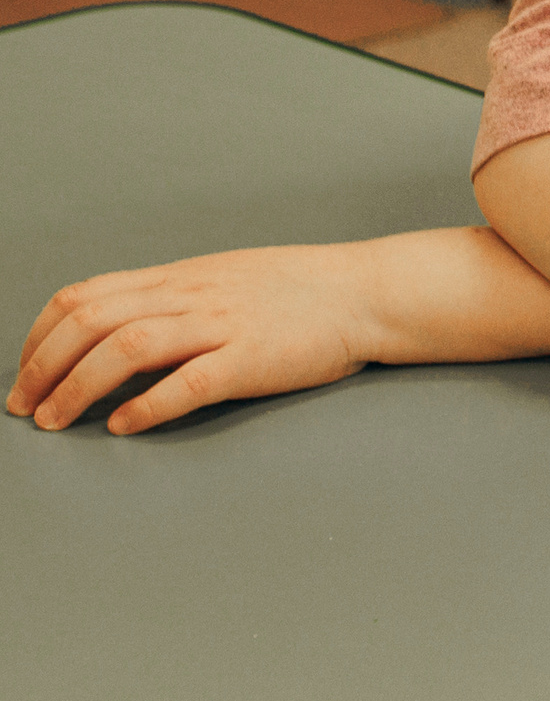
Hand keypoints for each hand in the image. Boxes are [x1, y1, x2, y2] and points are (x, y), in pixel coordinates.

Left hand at [10, 243, 387, 433]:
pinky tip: (125, 424)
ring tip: (57, 420)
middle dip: (43, 367)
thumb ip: (169, 303)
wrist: (365, 292)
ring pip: (126, 347)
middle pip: (91, 321)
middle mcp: (192, 295)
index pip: (84, 297)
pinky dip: (146, 405)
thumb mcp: (222, 280)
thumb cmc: (297, 291)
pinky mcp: (253, 358)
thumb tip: (111, 339)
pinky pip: (188, 382)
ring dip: (77, 387)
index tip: (26, 372)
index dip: (40, 337)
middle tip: (26, 406)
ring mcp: (223, 324)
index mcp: (179, 277)